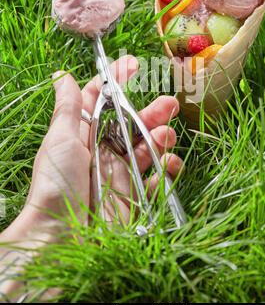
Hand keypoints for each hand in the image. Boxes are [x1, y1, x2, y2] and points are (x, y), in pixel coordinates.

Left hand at [25, 55, 182, 229]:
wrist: (61, 240)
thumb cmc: (55, 186)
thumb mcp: (59, 141)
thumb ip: (67, 108)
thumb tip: (61, 75)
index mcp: (81, 135)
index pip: (99, 100)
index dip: (115, 81)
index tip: (132, 64)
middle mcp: (102, 151)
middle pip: (131, 122)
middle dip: (150, 110)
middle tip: (168, 102)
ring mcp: (120, 173)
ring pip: (148, 146)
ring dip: (162, 136)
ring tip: (168, 134)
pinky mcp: (134, 195)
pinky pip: (157, 177)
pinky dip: (168, 168)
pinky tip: (169, 163)